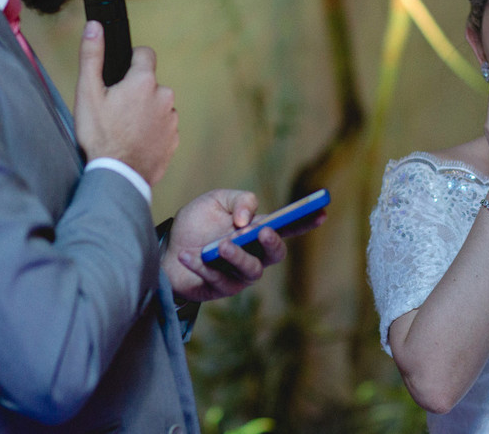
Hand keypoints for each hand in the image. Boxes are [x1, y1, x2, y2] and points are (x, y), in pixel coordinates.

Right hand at [73, 21, 177, 186]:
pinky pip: (163, 126)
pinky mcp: (174, 140)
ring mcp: (171, 119)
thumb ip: (92, 56)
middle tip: (116, 109)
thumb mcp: (88, 93)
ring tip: (124, 129)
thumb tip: (95, 27)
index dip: (131, 61)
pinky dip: (151, 131)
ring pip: (157, 105)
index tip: (120, 75)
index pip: (145, 54)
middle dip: (136, 91)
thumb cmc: (100, 137)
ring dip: (145, 111)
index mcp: (144, 82)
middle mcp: (164, 97)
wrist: (117, 176)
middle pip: (150, 83)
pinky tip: (135, 141)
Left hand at [161, 190, 311, 303]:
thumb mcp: (216, 200)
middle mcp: (254, 255)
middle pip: (275, 255)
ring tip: (222, 245)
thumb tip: (248, 218)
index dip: (305, 221)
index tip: (321, 212)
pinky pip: (216, 278)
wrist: (167, 250)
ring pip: (250, 271)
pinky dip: (200, 265)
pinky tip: (188, 255)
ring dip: (238, 257)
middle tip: (262, 232)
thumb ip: (239, 200)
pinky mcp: (220, 288)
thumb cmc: (197, 224)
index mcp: (257, 231)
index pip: (287, 227)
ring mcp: (239, 275)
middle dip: (272, 244)